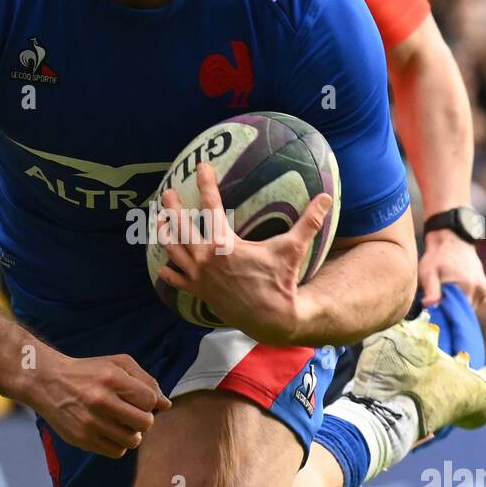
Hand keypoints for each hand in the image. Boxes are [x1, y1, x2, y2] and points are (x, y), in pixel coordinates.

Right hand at [34, 353, 170, 458]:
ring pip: (132, 441)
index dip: (148, 401)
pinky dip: (117, 444)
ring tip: (121, 423)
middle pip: (145, 423)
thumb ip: (145, 380)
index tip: (136, 399)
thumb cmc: (88, 372)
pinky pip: (116, 452)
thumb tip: (166, 405)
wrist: (48, 382)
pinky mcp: (82, 439)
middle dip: (143, 419)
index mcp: (112, 378)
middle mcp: (101, 400)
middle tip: (131, 413)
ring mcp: (90, 422)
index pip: (150, 400)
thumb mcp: (117, 364)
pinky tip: (109, 431)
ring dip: (131, 433)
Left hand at [155, 162, 332, 346]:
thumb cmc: (281, 282)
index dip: (206, 184)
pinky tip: (163, 267)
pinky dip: (170, 274)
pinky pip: (179, 282)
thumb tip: (327, 197)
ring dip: (165, 235)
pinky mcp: (201, 293)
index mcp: (225, 244)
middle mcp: (207, 259)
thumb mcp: (293, 249)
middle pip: (182, 227)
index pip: (211, 206)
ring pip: (175, 252)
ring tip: (158, 221)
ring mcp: (201, 277)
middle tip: (167, 192)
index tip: (201, 167)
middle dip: (173, 208)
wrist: (272, 319)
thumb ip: (309, 222)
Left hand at [419, 228, 485, 307]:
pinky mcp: (485, 287)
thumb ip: (431, 291)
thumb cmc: (437, 257)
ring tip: (447, 295)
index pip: (458, 315)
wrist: (451, 241)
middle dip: (452, 312)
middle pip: (465, 312)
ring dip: (459, 306)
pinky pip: (476, 302)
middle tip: (440, 304)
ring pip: (470, 308)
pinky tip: (457, 292)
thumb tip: (429, 305)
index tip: (436, 315)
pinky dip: (466, 301)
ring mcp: (484, 288)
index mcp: (466, 286)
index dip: (446, 317)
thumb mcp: (428, 272)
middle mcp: (478, 288)